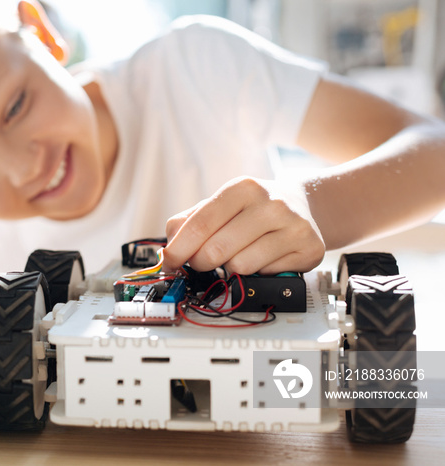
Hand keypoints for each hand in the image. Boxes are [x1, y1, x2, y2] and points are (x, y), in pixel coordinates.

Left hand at [162, 176, 324, 274]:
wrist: (303, 205)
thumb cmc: (253, 208)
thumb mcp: (220, 204)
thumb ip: (189, 222)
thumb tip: (168, 249)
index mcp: (242, 188)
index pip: (200, 224)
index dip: (178, 249)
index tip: (169, 262)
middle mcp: (270, 203)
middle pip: (216, 250)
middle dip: (200, 262)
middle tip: (202, 261)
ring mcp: (292, 225)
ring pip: (240, 266)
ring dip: (231, 268)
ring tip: (239, 254)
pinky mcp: (308, 248)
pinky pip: (264, 275)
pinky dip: (256, 273)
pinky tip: (262, 258)